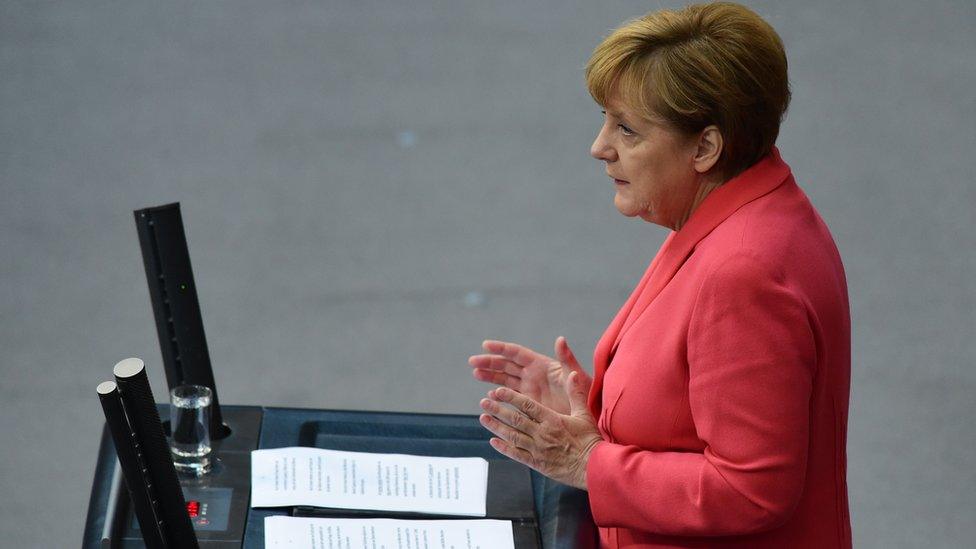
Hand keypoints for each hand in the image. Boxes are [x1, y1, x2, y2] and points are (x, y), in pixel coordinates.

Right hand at [469, 337, 591, 415]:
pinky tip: (490, 396)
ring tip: (475, 374)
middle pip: (506, 365)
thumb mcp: (576, 375)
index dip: (501, 348)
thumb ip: (567, 359)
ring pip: (505, 379)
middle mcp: (533, 374)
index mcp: (541, 364)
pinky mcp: (528, 403)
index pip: (517, 353)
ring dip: (490, 376)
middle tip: (472, 362)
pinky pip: (510, 396)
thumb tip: (560, 339)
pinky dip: (499, 395)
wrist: (586, 415)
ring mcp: (529, 389)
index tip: (485, 345)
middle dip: (489, 362)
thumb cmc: (584, 393)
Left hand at [479, 370, 602, 489]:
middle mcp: (542, 434)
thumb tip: (573, 373)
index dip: (511, 397)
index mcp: (553, 420)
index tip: (498, 391)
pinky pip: (516, 455)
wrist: (594, 468)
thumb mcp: (584, 414)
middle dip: (498, 410)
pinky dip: (503, 447)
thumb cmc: (590, 440)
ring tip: (483, 418)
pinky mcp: (537, 463)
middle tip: (484, 402)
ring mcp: (538, 449)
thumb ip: (576, 393)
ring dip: (496, 427)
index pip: (528, 405)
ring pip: (512, 436)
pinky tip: (493, 441)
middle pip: (515, 419)